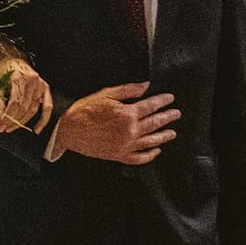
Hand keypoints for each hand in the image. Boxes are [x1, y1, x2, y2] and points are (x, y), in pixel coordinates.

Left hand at [0, 57, 53, 132]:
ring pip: (33, 109)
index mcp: (19, 77)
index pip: (14, 103)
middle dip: (13, 121)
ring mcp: (40, 83)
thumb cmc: (2, 71)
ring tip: (12, 128)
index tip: (0, 125)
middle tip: (4, 128)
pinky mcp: (45, 87)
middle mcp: (32, 80)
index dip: (7, 116)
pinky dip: (43, 119)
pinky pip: (47, 106)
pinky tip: (37, 129)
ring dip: (23, 122)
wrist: (11, 58)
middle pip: (24, 107)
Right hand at [52, 83, 178, 165]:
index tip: (170, 98)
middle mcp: (130, 131)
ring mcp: (126, 145)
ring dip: (164, 136)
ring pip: (151, 141)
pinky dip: (150, 155)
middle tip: (176, 114)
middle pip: (155, 123)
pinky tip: (156, 150)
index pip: (151, 106)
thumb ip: (128, 90)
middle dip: (168, 117)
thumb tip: (145, 86)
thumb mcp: (106, 94)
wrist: (68, 130)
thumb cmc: (84, 111)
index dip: (163, 101)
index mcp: (127, 114)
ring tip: (172, 132)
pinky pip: (140, 158)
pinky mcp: (119, 155)